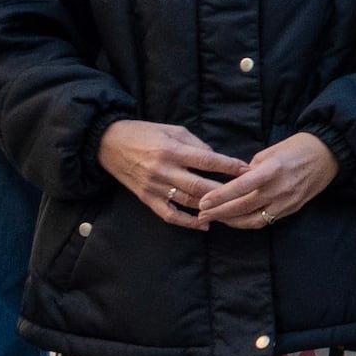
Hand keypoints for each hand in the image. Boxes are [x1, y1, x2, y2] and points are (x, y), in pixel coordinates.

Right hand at [100, 120, 250, 230]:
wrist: (108, 143)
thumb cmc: (144, 133)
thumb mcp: (173, 130)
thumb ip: (196, 144)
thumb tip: (217, 158)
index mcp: (171, 149)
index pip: (207, 160)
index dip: (229, 166)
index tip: (247, 170)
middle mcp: (164, 170)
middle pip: (200, 186)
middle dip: (225, 191)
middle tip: (245, 194)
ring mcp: (155, 187)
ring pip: (189, 202)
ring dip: (211, 208)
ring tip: (231, 210)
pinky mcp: (147, 199)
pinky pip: (170, 215)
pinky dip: (188, 222)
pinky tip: (204, 224)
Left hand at [190, 130, 339, 231]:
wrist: (328, 155)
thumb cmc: (297, 147)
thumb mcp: (271, 151)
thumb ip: (251, 169)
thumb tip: (236, 182)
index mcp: (272, 170)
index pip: (240, 187)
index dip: (220, 196)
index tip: (202, 202)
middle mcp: (279, 189)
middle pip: (243, 207)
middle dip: (219, 212)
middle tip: (202, 214)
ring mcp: (286, 202)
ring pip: (253, 220)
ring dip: (232, 221)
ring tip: (216, 219)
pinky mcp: (292, 209)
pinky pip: (266, 220)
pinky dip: (248, 221)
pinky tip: (237, 219)